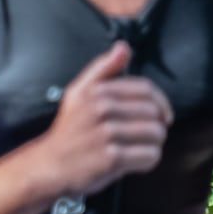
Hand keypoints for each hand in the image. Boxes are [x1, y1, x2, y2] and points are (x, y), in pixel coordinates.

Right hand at [42, 40, 171, 194]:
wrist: (49, 166)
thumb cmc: (70, 130)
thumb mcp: (78, 93)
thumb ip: (103, 68)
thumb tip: (124, 47)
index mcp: (97, 91)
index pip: (146, 89)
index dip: (161, 102)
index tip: (162, 115)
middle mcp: (101, 108)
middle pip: (154, 113)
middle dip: (157, 126)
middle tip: (147, 136)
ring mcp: (107, 134)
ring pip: (156, 134)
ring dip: (154, 144)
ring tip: (140, 149)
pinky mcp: (112, 158)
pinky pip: (150, 156)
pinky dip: (148, 161)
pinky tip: (135, 163)